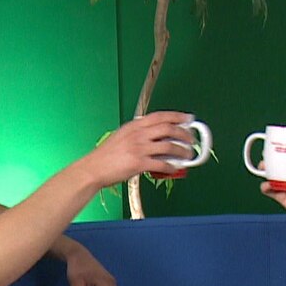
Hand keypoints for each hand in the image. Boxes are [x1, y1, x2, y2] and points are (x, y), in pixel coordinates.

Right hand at [81, 111, 196, 186]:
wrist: (94, 169)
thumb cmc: (106, 155)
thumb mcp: (122, 136)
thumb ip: (138, 134)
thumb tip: (157, 137)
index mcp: (134, 126)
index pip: (160, 116)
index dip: (177, 116)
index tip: (188, 118)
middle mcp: (138, 134)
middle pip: (168, 129)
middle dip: (184, 134)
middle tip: (191, 140)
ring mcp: (139, 148)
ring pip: (168, 146)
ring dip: (182, 151)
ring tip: (188, 155)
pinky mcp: (138, 163)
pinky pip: (161, 164)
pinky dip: (171, 167)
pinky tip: (175, 169)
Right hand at [260, 157, 285, 227]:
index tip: (280, 145)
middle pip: (279, 166)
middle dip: (271, 161)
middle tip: (267, 156)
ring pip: (273, 177)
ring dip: (265, 172)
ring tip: (263, 169)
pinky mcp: (282, 197)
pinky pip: (271, 191)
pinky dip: (265, 188)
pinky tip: (266, 185)